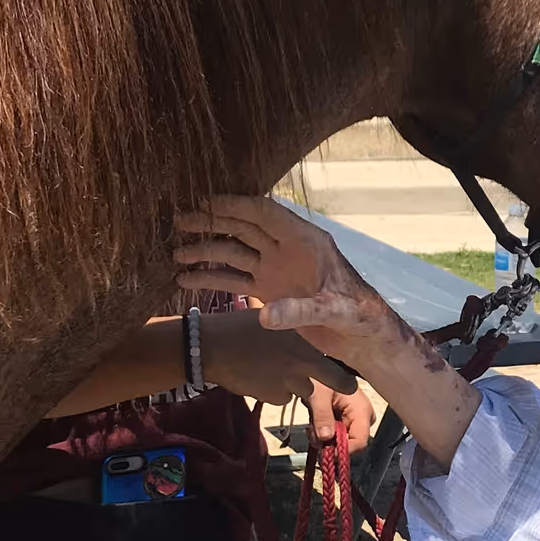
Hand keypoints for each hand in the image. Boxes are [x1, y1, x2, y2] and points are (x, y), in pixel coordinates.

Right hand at [178, 195, 479, 471]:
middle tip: (180, 222)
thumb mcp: (333, 312)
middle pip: (244, 228)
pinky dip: (212, 277)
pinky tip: (186, 278)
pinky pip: (235, 278)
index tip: (206, 203)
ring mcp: (276, 268)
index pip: (266, 214)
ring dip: (206, 251)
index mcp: (306, 241)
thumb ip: (300, 311)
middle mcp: (287, 249)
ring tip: (176, 254)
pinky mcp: (269, 289)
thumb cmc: (358, 316)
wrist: (363, 337)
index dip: (237, 206)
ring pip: (235, 252)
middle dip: (213, 223)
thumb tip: (265, 315)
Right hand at [198, 308, 361, 407]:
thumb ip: (296, 333)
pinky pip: (280, 398)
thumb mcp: (276, 321)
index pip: (337, 374)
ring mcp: (286, 384)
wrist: (212, 346)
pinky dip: (274, 391)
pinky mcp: (270, 397)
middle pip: (320, 387)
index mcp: (305, 347)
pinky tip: (260, 377)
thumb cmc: (241, 327)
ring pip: (299, 391)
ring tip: (272, 368)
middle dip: (321, 386)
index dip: (345, 383)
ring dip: (292, 385)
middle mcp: (300, 368)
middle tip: (316, 382)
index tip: (350, 386)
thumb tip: (308, 334)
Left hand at [311, 379, 374, 449]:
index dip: (343, 451)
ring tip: (311, 427)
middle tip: (312, 433)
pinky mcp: (348, 422)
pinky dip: (325, 435)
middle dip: (330, 444)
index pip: (360, 441)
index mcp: (362, 410)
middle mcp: (364, 418)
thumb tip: (326, 438)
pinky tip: (316, 426)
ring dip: (325, 439)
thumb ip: (322, 415)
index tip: (324, 451)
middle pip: (351, 444)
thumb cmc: (322, 377)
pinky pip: (338, 437)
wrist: (321, 367)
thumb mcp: (319, 394)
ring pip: (343, 442)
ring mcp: (357, 421)